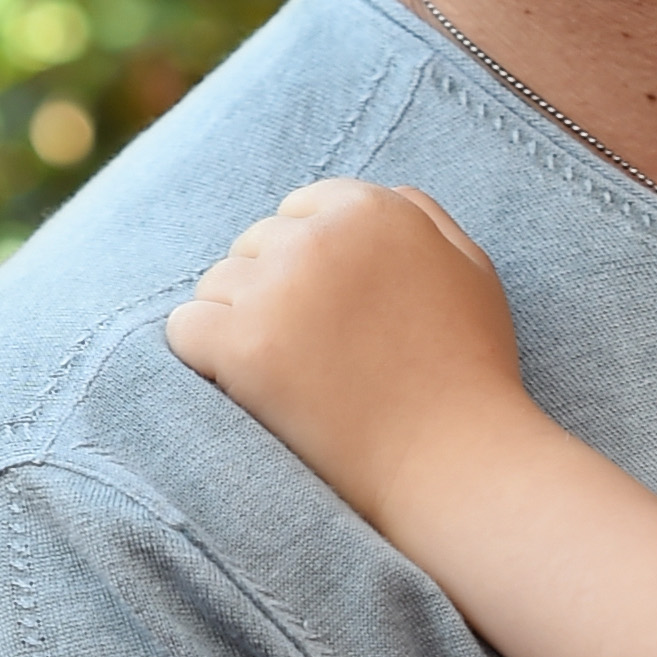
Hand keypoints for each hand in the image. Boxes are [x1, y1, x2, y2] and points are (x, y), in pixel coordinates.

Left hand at [167, 180, 529, 548]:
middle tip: (315, 354)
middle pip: (254, 245)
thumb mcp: (470, 271)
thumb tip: (376, 194)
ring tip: (292, 376)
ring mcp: (276, 290)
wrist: (454, 463)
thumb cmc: (468, 374)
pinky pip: (185, 329)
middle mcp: (319, 236)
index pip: (299, 210)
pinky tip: (250, 387)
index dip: (309, 264)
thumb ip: (423, 218)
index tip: (330, 314)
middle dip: (274, 292)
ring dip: (239, 324)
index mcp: (374, 208)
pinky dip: (205, 358)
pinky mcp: (241, 345)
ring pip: (216, 285)